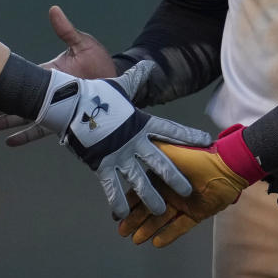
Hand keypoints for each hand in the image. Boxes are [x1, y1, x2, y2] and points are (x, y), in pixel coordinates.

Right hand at [0, 6, 116, 144]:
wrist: (116, 84)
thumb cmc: (99, 64)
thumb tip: (54, 9)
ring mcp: (54, 108)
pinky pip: (41, 130)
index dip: (5, 81)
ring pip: (24, 116)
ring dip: (5, 121)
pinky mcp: (63, 120)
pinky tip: (10, 141)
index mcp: (48, 74)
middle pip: (17, 100)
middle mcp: (47, 93)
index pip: (21, 78)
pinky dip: (26, 135)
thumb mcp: (83, 45)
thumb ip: (66, 30)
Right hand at [49, 61, 212, 218]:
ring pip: (139, 180)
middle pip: (160, 162)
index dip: (189, 135)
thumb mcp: (120, 87)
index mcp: (141, 122)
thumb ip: (136, 79)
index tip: (207, 141)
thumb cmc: (96, 95)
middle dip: (175, 177)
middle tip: (189, 190)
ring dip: (151, 197)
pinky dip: (117, 201)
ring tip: (161, 211)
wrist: (71, 104)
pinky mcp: (101, 164)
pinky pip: (111, 187)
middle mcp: (133, 141)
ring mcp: (118, 154)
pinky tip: (123, 214)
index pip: (171, 130)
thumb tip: (147, 63)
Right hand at [118, 124, 263, 246]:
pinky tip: (156, 243)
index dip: (129, 201)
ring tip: (135, 240)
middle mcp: (172, 190)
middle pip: (149, 207)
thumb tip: (131, 145)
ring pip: (162, 219)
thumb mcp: (173, 151)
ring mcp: (184, 203)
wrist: (227, 167)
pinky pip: (180, 227)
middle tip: (121, 231)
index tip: (117, 212)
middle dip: (135, 219)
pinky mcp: (197, 214)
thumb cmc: (199, 157)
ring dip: (148, 229)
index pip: (142, 189)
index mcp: (164, 175)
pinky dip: (169, 234)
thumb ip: (154, 152)